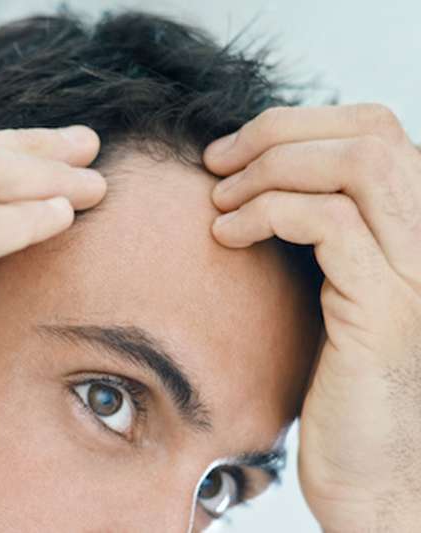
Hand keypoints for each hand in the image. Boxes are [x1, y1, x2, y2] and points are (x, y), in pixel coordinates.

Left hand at [204, 104, 420, 531]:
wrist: (372, 471)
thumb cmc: (341, 383)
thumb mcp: (332, 289)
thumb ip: (321, 233)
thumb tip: (260, 174)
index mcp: (418, 228)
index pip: (376, 128)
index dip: (298, 123)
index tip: (234, 150)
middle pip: (368, 132)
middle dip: (276, 132)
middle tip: (215, 162)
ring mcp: (420, 272)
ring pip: (354, 166)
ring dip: (268, 169)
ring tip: (218, 200)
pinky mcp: (388, 309)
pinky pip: (329, 224)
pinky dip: (266, 214)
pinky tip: (225, 235)